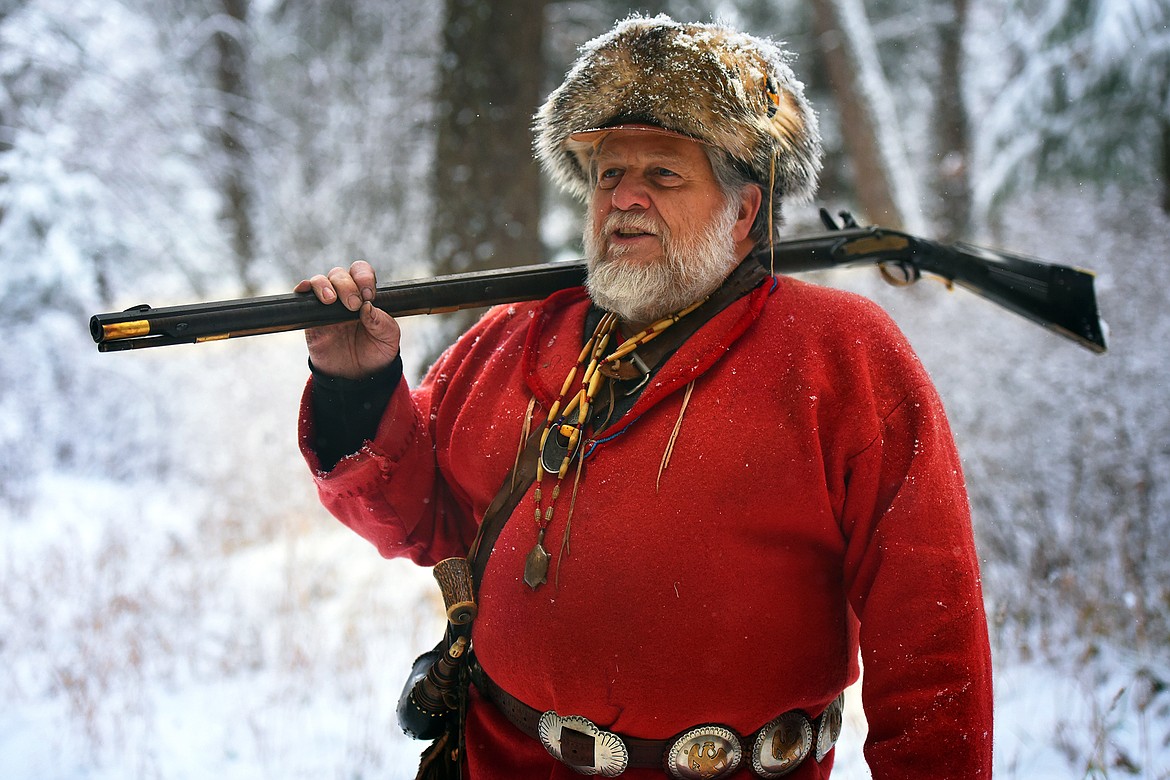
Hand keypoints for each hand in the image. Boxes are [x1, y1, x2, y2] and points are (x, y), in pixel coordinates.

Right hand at [295, 260, 400, 378]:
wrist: (356, 377)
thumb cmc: (375, 353)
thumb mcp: (389, 339)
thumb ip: (383, 322)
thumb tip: (368, 307)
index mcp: (365, 296)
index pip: (361, 272)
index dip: (364, 277)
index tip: (368, 295)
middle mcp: (344, 296)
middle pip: (339, 274)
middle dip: (346, 285)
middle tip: (353, 305)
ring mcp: (326, 306)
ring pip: (320, 281)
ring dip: (324, 285)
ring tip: (331, 301)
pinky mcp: (311, 318)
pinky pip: (303, 297)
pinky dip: (303, 289)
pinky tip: (305, 291)